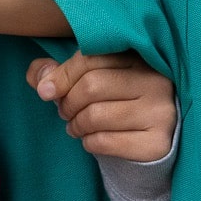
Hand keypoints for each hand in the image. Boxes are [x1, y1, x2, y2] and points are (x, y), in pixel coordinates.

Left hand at [29, 51, 175, 160]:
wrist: (152, 140)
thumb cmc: (117, 102)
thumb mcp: (92, 79)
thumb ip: (60, 73)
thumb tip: (40, 79)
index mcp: (140, 57)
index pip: (90, 59)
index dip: (61, 76)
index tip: (46, 91)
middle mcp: (156, 81)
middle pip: (91, 86)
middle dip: (68, 103)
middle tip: (64, 112)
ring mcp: (161, 112)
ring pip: (96, 116)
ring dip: (76, 125)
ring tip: (75, 127)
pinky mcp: (157, 143)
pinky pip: (105, 141)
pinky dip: (89, 143)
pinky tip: (90, 140)